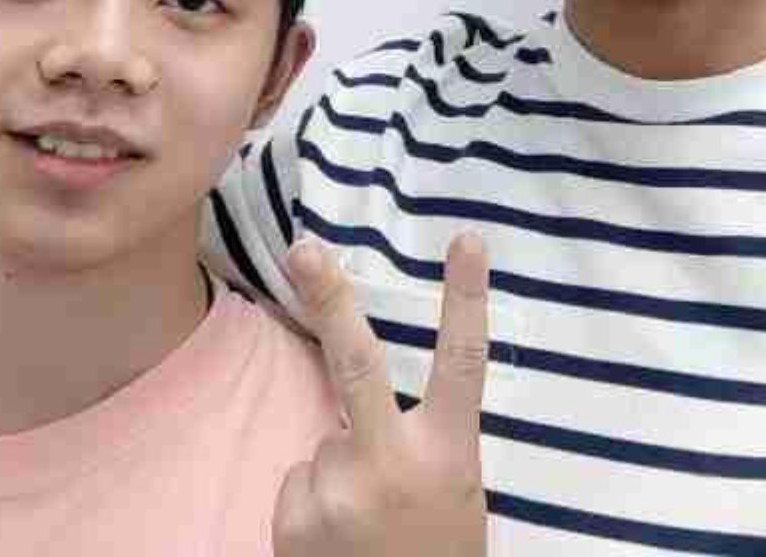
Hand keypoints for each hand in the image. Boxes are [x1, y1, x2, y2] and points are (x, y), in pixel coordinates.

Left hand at [274, 232, 489, 556]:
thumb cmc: (436, 552)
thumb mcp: (454, 493)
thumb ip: (422, 441)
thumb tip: (359, 396)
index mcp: (448, 454)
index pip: (464, 363)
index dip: (466, 299)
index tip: (467, 239)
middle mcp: (394, 464)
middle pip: (359, 364)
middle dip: (329, 299)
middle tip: (303, 248)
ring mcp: (341, 491)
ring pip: (325, 441)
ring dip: (337, 468)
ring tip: (364, 522)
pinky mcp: (299, 518)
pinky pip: (300, 479)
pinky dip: (313, 501)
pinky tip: (338, 538)